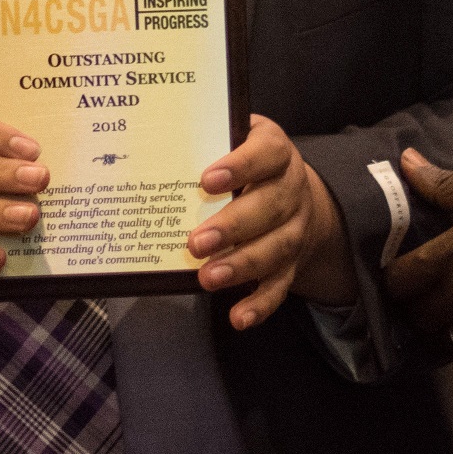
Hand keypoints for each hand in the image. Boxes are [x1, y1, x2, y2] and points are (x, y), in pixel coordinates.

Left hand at [188, 115, 353, 331]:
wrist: (291, 189)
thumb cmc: (246, 160)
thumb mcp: (232, 137)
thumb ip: (207, 139)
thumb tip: (157, 149)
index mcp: (276, 152)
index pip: (266, 153)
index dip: (241, 166)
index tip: (207, 180)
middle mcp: (291, 189)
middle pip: (270, 207)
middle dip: (232, 227)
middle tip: (196, 242)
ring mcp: (294, 228)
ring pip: (275, 248)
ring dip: (241, 266)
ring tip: (208, 277)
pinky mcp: (291, 263)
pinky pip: (279, 286)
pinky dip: (260, 304)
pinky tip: (238, 317)